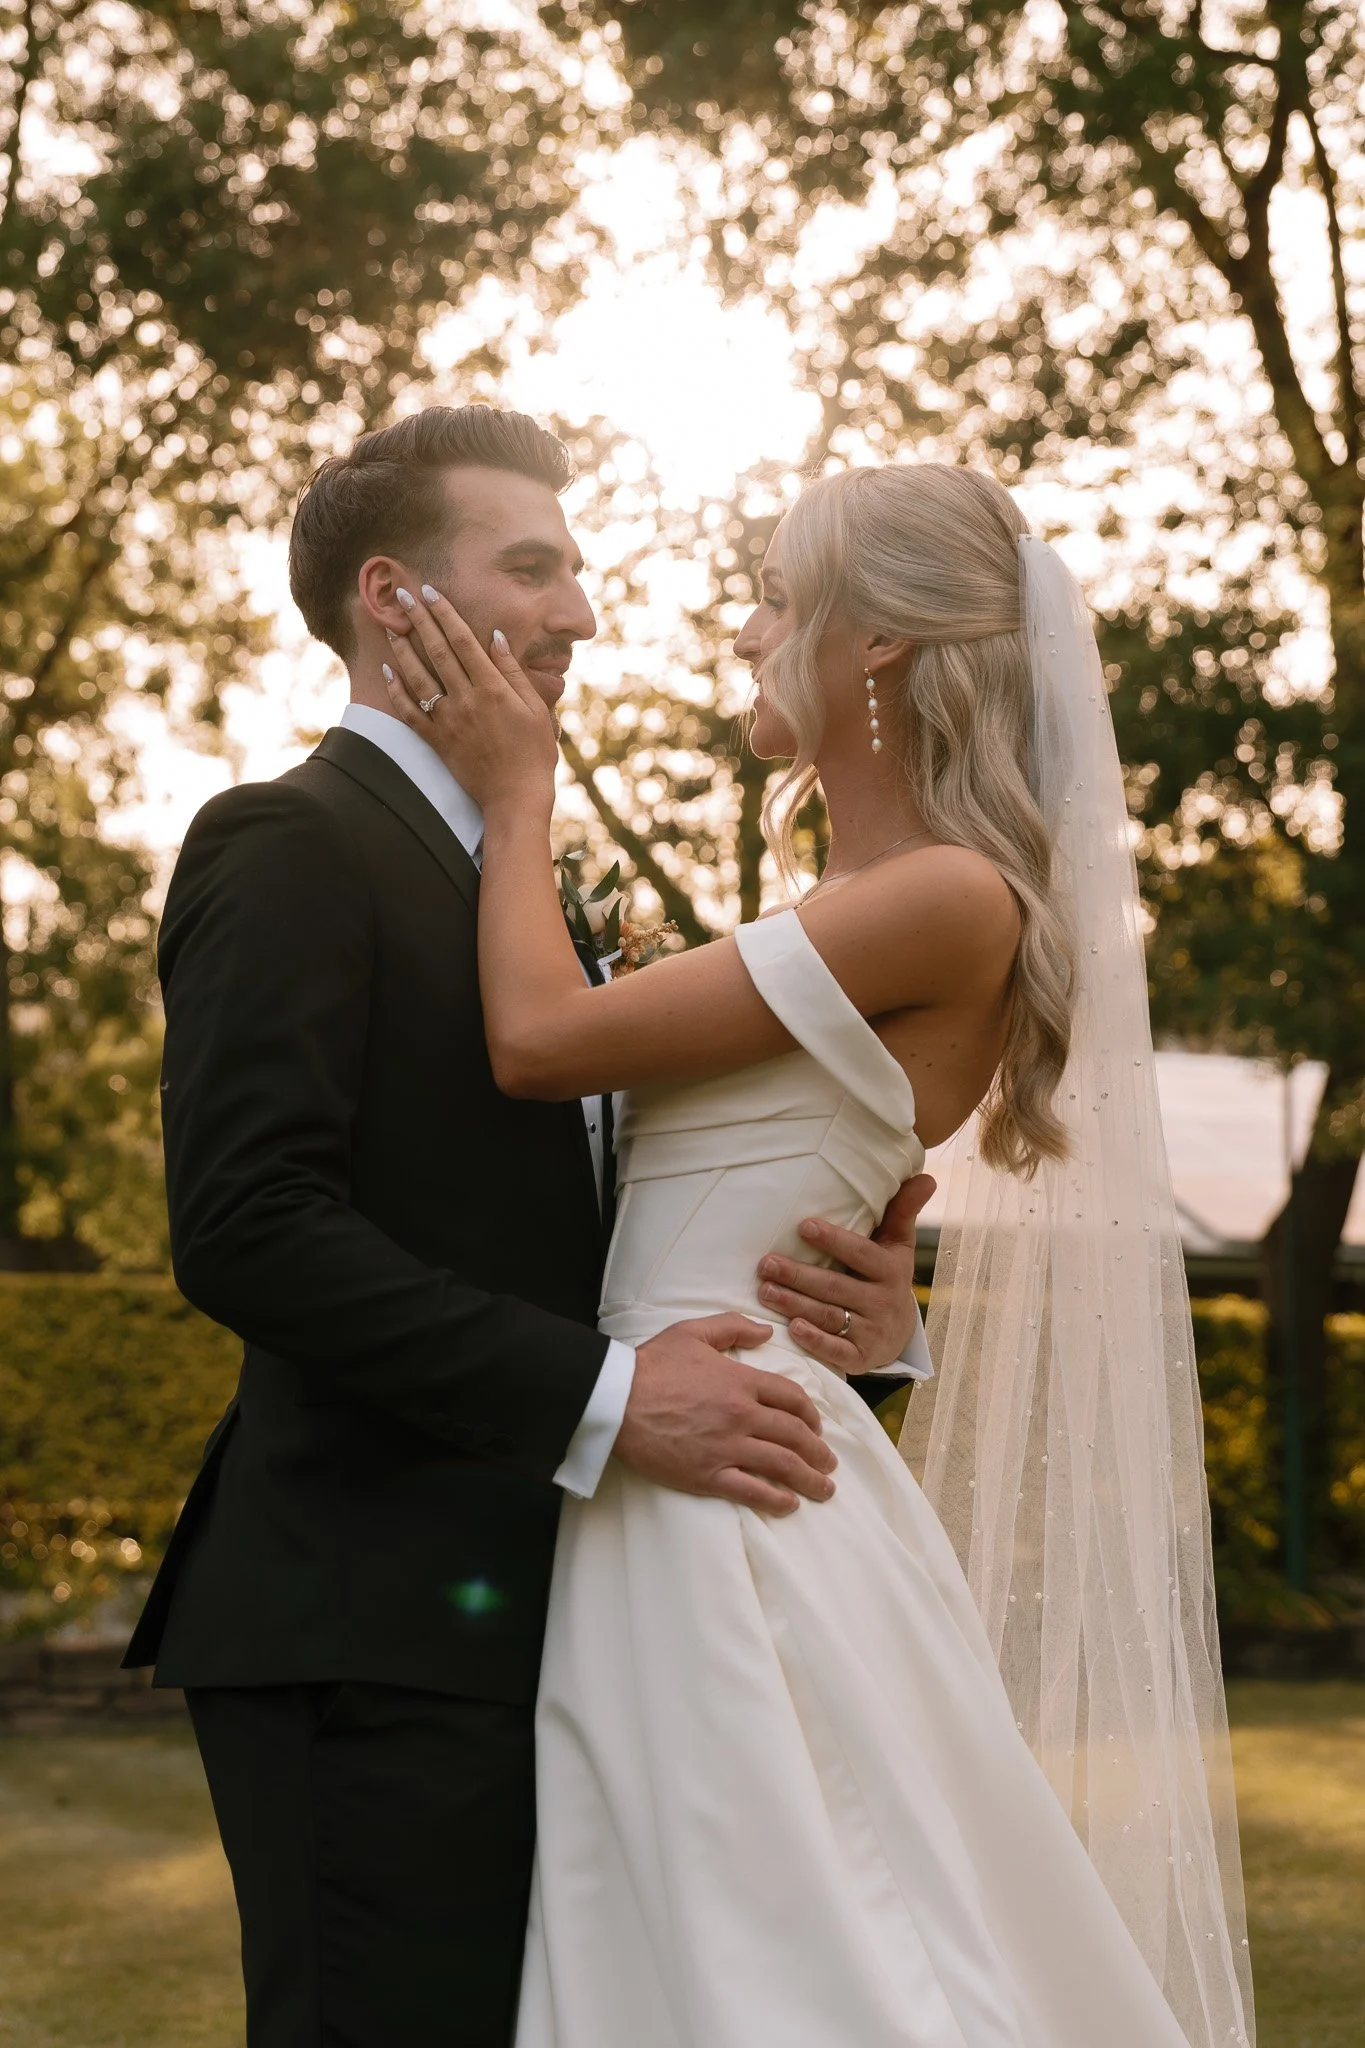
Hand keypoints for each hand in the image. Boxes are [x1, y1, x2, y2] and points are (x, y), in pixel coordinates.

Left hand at [381, 584, 557, 816]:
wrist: (515, 798)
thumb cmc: (534, 753)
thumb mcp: (535, 708)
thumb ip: (513, 672)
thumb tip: (495, 638)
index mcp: (492, 688)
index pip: (463, 641)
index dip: (445, 614)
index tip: (431, 593)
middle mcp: (466, 700)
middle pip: (437, 651)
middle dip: (419, 620)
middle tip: (403, 596)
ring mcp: (448, 721)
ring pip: (418, 678)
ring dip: (402, 650)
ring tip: (391, 627)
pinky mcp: (437, 741)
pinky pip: (410, 712)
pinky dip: (396, 690)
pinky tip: (388, 670)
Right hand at [614, 1313, 836, 1515]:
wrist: (615, 1399)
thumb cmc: (651, 1365)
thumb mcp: (693, 1332)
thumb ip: (733, 1328)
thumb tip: (766, 1332)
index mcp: (741, 1381)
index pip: (792, 1398)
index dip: (811, 1414)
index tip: (817, 1426)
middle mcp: (742, 1415)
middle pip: (795, 1435)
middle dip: (818, 1451)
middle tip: (828, 1463)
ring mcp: (727, 1447)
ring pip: (782, 1465)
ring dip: (809, 1479)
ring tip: (823, 1489)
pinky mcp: (707, 1474)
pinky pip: (752, 1491)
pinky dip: (776, 1500)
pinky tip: (789, 1504)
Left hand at [754, 1172, 936, 1375]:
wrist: (900, 1333)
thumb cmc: (887, 1276)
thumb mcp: (898, 1245)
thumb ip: (903, 1211)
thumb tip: (926, 1177)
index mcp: (891, 1270)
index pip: (861, 1253)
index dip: (834, 1241)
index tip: (804, 1226)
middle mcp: (883, 1301)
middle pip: (836, 1287)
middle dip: (799, 1275)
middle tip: (765, 1264)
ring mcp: (872, 1331)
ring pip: (829, 1316)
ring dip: (795, 1304)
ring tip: (765, 1291)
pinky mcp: (861, 1357)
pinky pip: (837, 1351)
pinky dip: (815, 1341)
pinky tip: (791, 1328)